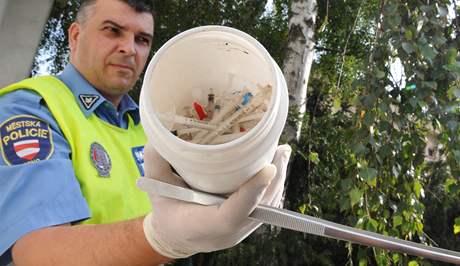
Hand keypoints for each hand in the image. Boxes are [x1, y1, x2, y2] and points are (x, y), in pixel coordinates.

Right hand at [140, 143, 290, 258]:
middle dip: (272, 180)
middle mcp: (225, 233)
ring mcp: (240, 232)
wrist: (175, 235)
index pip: (230, 215)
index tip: (266, 169)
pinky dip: (273, 186)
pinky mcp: (247, 225)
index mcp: (199, 225)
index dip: (250, 193)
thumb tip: (160, 135)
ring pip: (268, 209)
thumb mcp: (156, 185)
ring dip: (277, 181)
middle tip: (279, 150)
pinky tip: (276, 165)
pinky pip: (267, 207)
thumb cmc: (166, 208)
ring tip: (281, 152)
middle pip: (258, 210)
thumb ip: (156, 162)